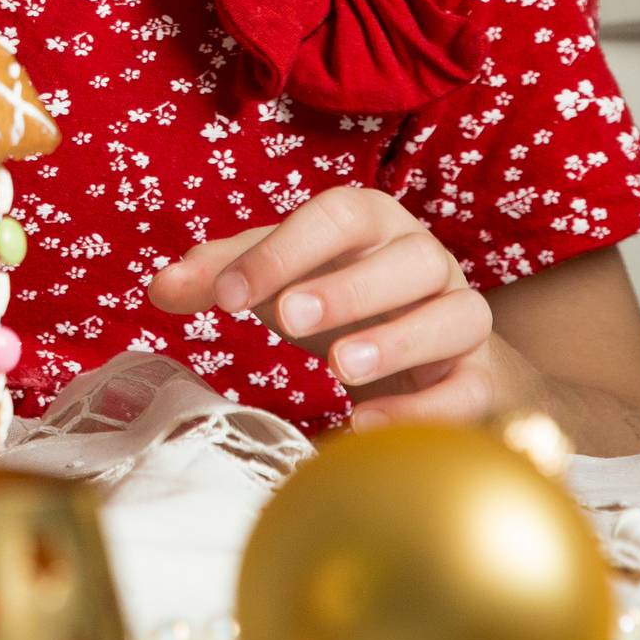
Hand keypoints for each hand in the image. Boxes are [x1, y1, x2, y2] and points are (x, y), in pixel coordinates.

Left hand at [148, 185, 503, 429]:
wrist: (437, 354)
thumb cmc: (346, 301)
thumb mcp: (284, 280)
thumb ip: (226, 275)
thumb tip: (158, 287)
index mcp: (376, 223)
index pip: (339, 216)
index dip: (283, 250)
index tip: (225, 296)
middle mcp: (427, 260)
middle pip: (407, 259)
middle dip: (348, 287)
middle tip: (289, 319)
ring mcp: (462, 318)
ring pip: (456, 315)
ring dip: (397, 340)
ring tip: (338, 369)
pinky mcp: (480, 378)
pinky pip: (467, 389)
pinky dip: (423, 409)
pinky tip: (365, 424)